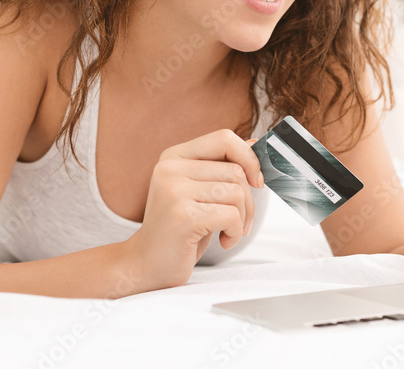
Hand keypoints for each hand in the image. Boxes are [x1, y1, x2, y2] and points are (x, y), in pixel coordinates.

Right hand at [129, 130, 263, 289]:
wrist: (148, 266)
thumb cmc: (181, 230)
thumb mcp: (201, 192)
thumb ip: (222, 166)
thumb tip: (255, 143)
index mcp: (174, 157)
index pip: (224, 138)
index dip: (248, 158)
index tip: (255, 181)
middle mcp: (170, 168)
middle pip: (235, 170)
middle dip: (248, 201)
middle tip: (237, 222)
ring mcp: (173, 191)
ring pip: (237, 193)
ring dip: (242, 219)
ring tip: (226, 232)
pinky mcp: (182, 216)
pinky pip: (231, 215)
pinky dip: (236, 232)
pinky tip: (223, 241)